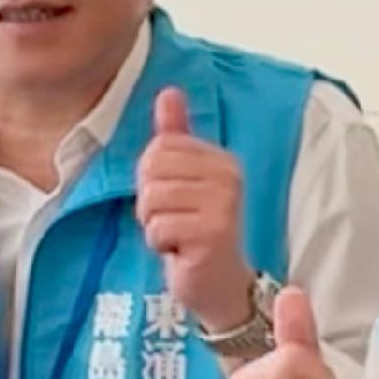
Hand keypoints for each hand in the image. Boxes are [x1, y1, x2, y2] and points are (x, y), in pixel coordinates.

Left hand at [139, 86, 254, 329]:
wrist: (219, 286)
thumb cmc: (196, 233)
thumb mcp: (183, 181)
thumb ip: (175, 137)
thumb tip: (168, 92)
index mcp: (220, 159)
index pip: (158, 148)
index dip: (151, 179)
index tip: (174, 202)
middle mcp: (229, 176)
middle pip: (151, 171)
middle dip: (150, 203)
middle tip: (174, 222)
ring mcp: (224, 204)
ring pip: (152, 200)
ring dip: (154, 225)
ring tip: (178, 238)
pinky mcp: (213, 233)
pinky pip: (158, 227)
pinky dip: (161, 245)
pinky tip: (182, 253)